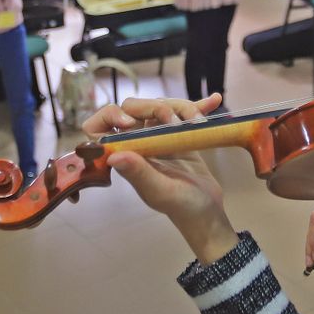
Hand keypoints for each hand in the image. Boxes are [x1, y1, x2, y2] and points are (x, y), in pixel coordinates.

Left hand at [83, 94, 238, 261]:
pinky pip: (183, 113)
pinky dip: (198, 105)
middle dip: (155, 107)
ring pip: (160, 106)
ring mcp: (159, 137)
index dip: (109, 117)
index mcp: (126, 156)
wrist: (208, 212)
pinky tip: (213, 101)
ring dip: (181, 107)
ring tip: (199, 123)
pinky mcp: (179, 135)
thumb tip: (112, 156)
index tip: (131, 122)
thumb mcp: (160, 192)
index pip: (99, 129)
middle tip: (176, 122)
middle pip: (134, 109)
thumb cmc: (183, 207)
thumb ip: (138, 174)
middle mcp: (137, 144)